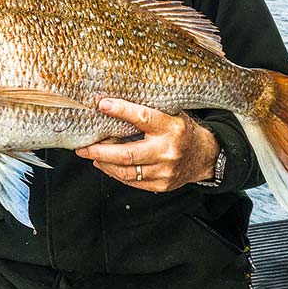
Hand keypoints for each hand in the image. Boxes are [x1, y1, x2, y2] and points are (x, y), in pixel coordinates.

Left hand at [75, 99, 219, 191]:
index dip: (121, 110)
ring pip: (126, 171)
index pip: (143, 118)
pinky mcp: (161, 185)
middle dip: (100, 151)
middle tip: (82, 147)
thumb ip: (149, 111)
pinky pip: (132, 182)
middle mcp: (168, 150)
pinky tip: (106, 165)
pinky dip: (115, 173)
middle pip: (127, 153)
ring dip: (104, 164)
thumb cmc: (182, 131)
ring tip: (91, 155)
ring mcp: (165, 171)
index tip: (102, 104)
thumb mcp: (172, 115)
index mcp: (172, 127)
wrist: (204, 156)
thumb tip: (114, 104)